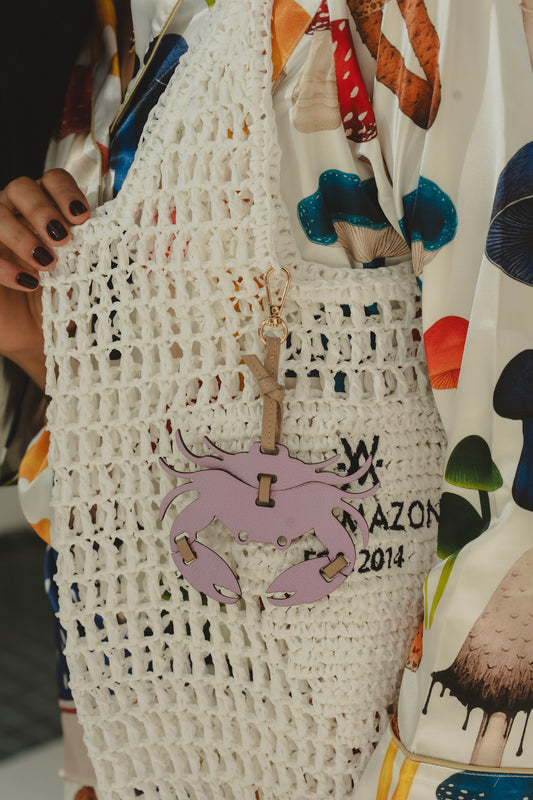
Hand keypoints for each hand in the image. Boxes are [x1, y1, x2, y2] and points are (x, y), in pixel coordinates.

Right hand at [0, 169, 89, 389]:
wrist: (36, 333)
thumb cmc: (62, 298)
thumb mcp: (85, 273)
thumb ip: (96, 251)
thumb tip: (125, 237)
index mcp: (47, 207)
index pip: (53, 180)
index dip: (66, 191)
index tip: (82, 216)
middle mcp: (17, 212)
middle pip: (21, 187)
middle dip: (43, 210)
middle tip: (62, 238)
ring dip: (23, 234)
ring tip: (46, 263)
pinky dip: (4, 264)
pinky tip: (26, 281)